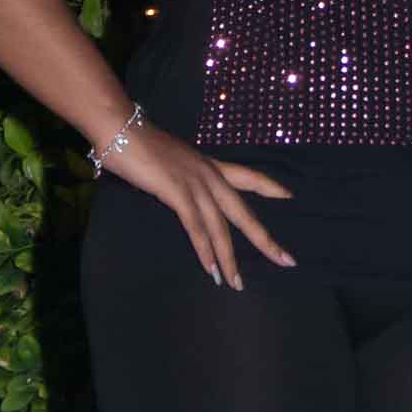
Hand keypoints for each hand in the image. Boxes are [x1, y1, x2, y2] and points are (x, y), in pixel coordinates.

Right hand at [110, 123, 294, 288]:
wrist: (121, 128)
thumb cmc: (138, 142)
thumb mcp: (170, 158)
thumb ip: (180, 174)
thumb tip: (178, 186)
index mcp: (209, 164)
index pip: (248, 176)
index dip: (270, 186)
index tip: (289, 196)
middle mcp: (209, 174)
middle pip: (244, 213)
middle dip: (265, 239)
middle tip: (286, 260)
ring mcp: (195, 184)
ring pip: (220, 228)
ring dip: (229, 259)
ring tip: (236, 283)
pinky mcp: (177, 193)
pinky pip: (196, 228)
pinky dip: (205, 250)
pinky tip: (211, 269)